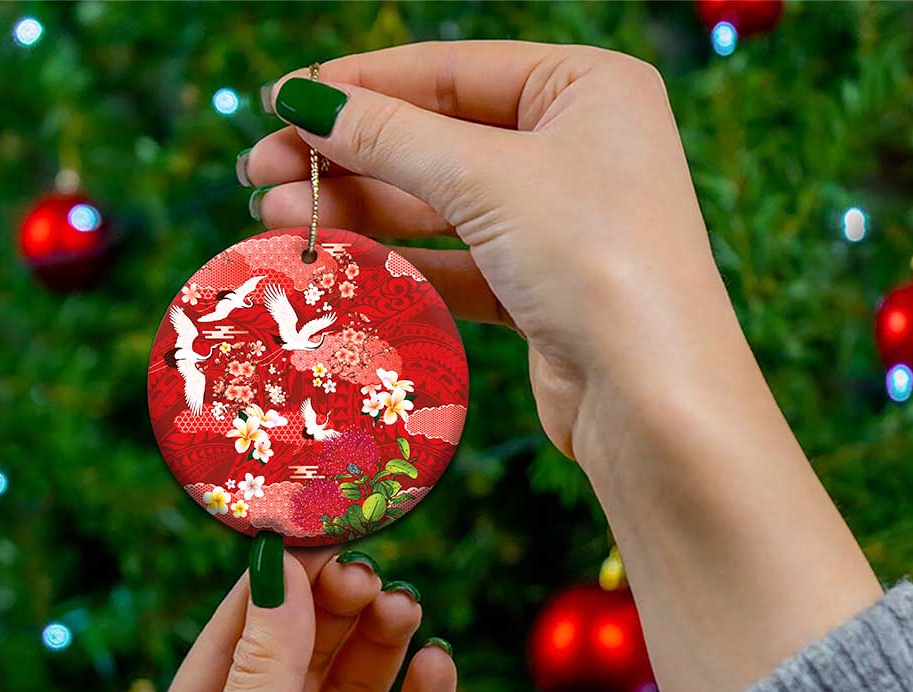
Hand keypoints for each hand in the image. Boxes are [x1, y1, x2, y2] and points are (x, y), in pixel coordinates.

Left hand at [131, 546, 455, 691]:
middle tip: (370, 573)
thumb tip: (279, 568)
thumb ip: (264, 672)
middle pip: (304, 658)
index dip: (276, 586)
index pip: (236, 641)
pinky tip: (437, 666)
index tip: (317, 529)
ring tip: (405, 608)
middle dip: (335, 611)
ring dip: (381, 646)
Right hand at [244, 40, 726, 464]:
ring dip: (361, 213)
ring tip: (276, 220)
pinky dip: (400, 264)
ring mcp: (561, 224)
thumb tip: (304, 100)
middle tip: (259, 173)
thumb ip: (391, 136)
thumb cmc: (594, 259)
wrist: (653, 399)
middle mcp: (579, 149)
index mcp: (587, 88)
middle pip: (439, 139)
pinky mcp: (543, 291)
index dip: (360, 86)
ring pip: (442, 206)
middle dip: (348, 157)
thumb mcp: (487, 178)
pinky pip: (458, 263)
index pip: (451, 71)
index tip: (279, 103)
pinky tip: (338, 264)